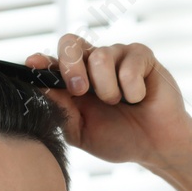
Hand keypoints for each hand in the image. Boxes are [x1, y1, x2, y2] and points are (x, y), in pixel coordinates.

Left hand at [26, 36, 191, 171]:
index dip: (41, 61)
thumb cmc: (120, 138)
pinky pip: (129, 65)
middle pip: (70, 43)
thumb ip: (60, 109)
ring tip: (120, 103)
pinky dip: (133, 89)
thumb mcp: (81, 131)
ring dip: (108, 88)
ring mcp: (118, 56)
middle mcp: (93, 62)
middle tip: (81, 92)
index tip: (34, 65)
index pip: (51, 60)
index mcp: (74, 79)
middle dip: (71, 68)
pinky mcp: (142, 57)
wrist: (156, 147)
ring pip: (100, 57)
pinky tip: (140, 98)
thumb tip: (40, 86)